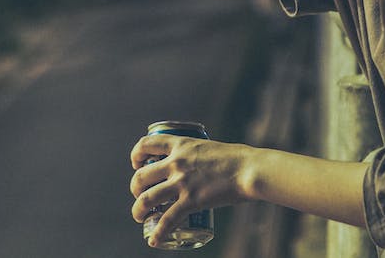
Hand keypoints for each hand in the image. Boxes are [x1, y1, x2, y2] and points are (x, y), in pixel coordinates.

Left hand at [129, 134, 251, 246]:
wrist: (249, 170)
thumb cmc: (237, 159)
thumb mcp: (208, 148)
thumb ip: (196, 156)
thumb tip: (196, 167)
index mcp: (180, 145)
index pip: (146, 144)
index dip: (136, 155)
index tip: (137, 164)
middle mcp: (176, 162)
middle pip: (141, 176)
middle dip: (135, 188)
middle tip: (140, 195)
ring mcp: (182, 182)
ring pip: (146, 198)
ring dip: (137, 210)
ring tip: (139, 217)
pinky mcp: (191, 201)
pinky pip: (167, 220)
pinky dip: (158, 232)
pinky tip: (153, 240)